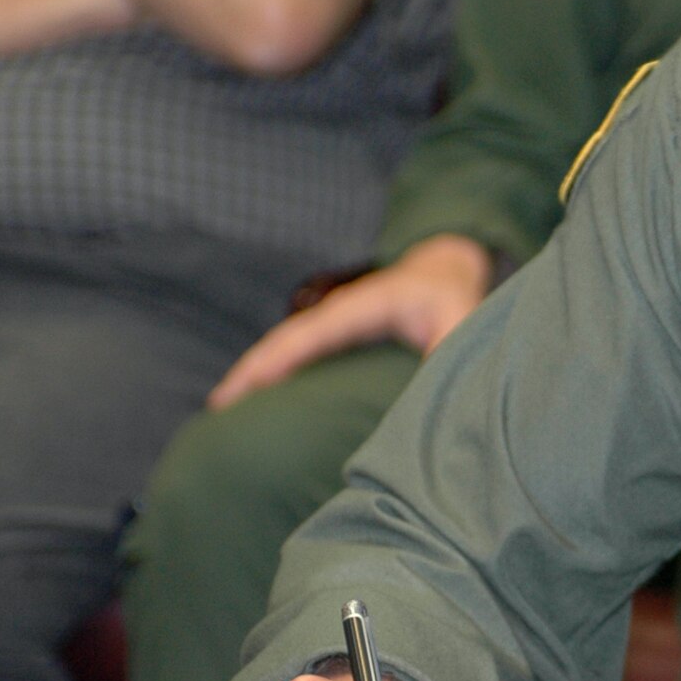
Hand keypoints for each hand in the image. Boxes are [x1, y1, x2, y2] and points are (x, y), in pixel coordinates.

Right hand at [208, 234, 493, 407]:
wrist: (445, 268)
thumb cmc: (453, 297)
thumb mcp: (463, 318)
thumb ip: (452, 347)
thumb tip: (439, 385)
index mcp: (366, 305)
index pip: (313, 332)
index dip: (280, 357)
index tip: (249, 384)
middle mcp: (339, 311)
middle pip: (285, 340)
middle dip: (251, 370)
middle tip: (217, 408)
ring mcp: (331, 322)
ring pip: (283, 347)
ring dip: (253, 375)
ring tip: (221, 412)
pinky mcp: (331, 335)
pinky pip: (293, 353)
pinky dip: (269, 374)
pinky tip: (252, 402)